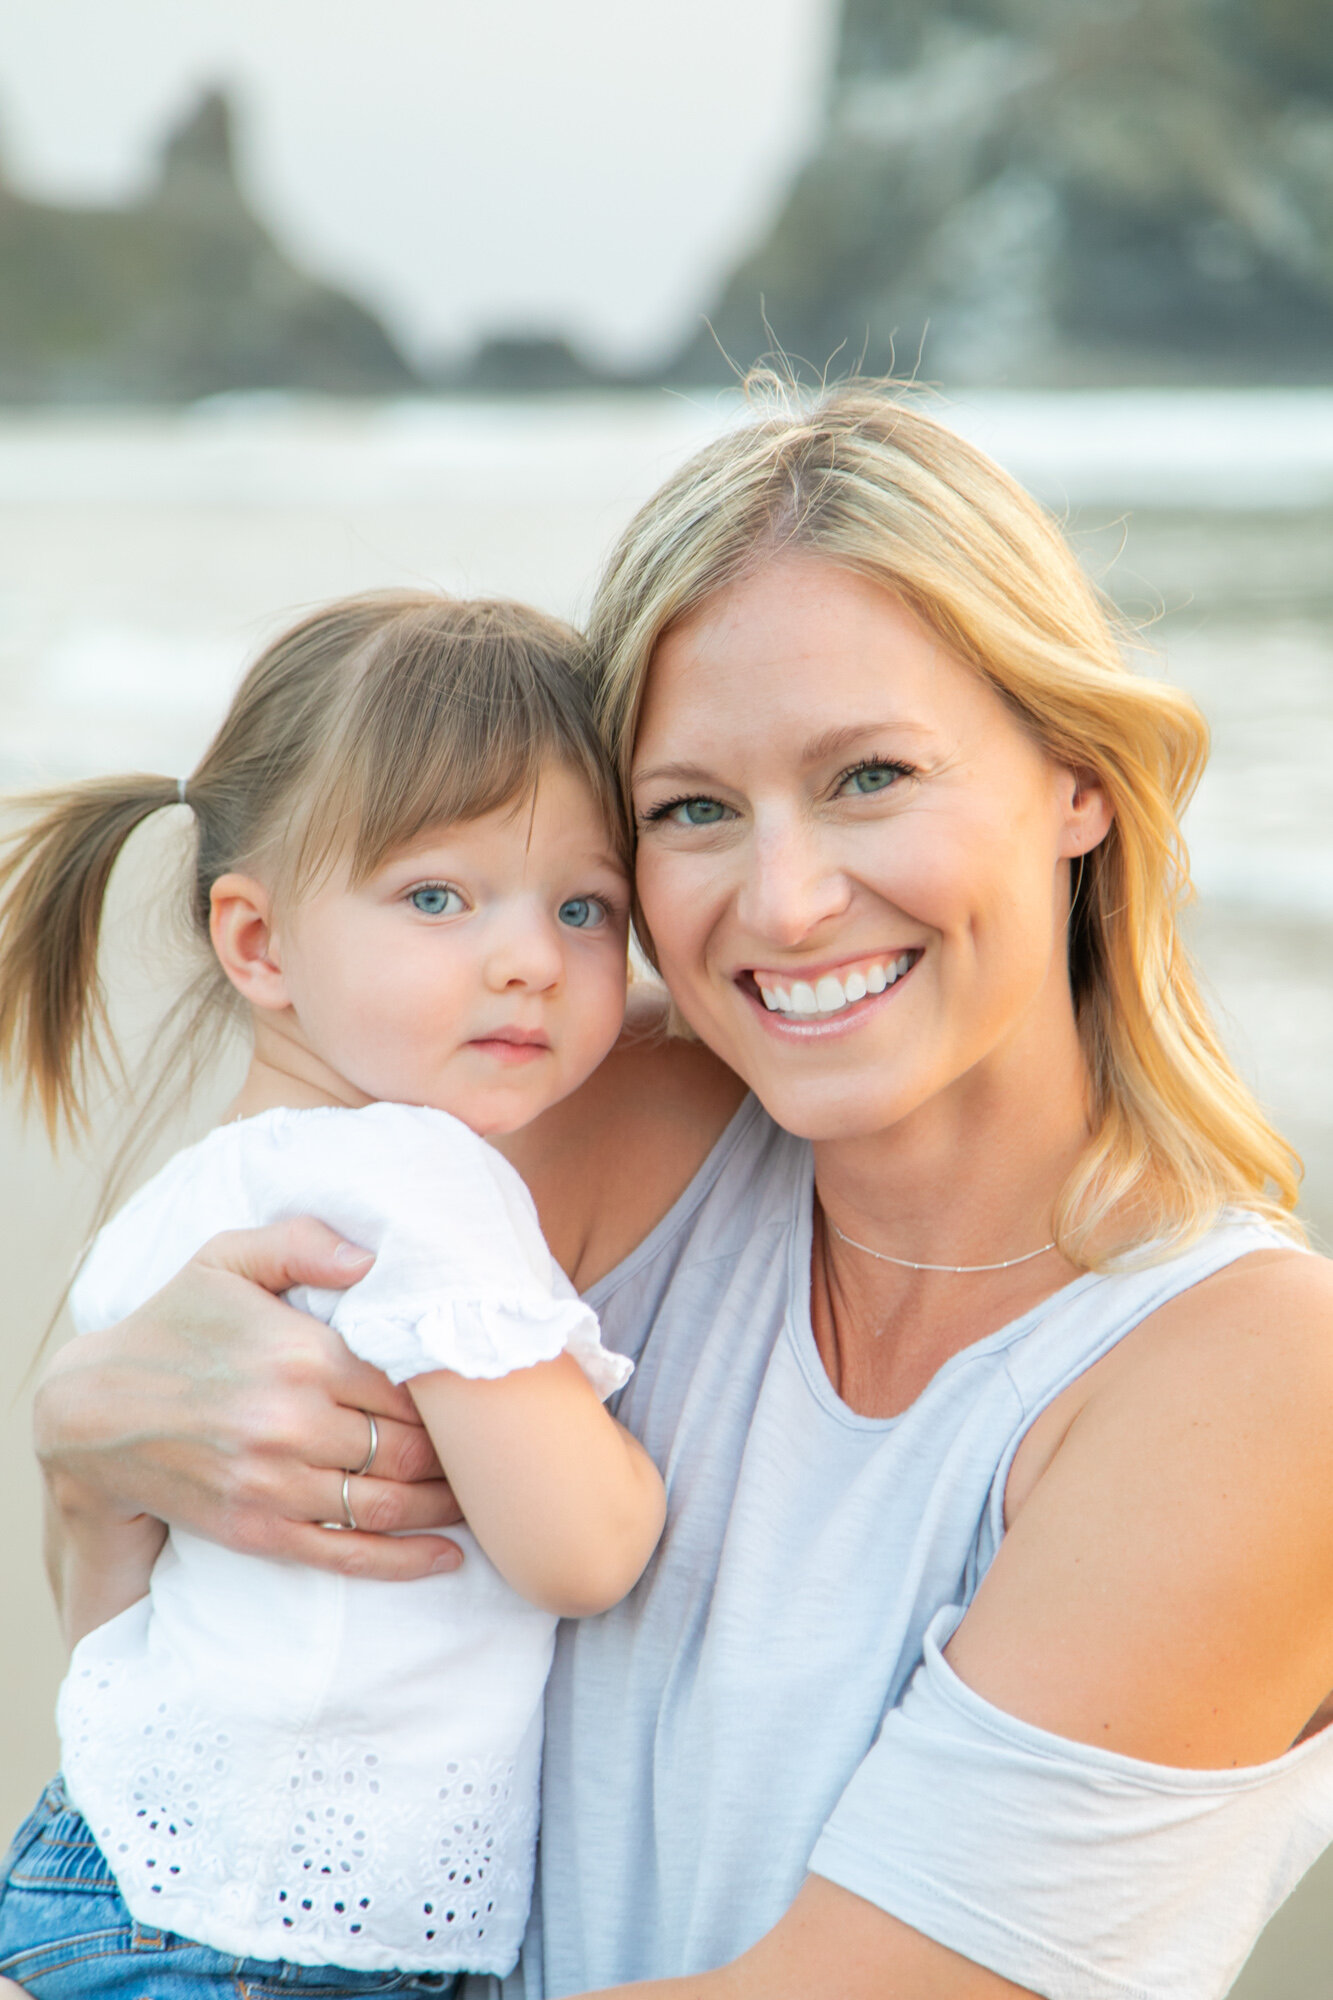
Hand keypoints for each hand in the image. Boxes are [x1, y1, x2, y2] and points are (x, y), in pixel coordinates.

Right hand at [36, 1218, 464, 1583]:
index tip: (481, 1396)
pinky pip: (347, 1555)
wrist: (91, 1412)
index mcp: (301, 1355)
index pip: (409, 1384)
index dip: (452, 1395)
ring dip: (445, 1507)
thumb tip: (374, 1257)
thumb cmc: (174, 1324)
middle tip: (496, 1452)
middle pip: (410, 1449)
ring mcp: (274, 1485)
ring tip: (483, 1500)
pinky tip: (447, 1555)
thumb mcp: (226, 1258)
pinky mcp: (256, 1531)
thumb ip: (303, 1243)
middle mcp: (292, 1424)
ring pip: (389, 1505)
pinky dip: (405, 1561)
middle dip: (460, 1456)